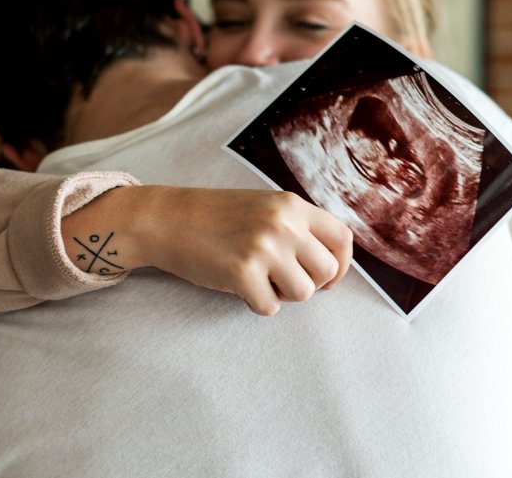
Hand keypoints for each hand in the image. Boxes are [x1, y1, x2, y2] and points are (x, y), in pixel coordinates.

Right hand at [63, 185, 352, 315]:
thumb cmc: (216, 216)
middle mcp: (283, 223)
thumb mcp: (264, 207)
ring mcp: (263, 247)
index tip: (326, 277)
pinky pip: (270, 306)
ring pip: (303, 293)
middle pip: (326, 271)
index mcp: (292, 205)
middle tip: (282, 279)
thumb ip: (296, 226)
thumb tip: (330, 265)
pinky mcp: (242, 272)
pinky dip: (256, 303)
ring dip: (283, 294)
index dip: (341, 264)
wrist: (168, 219)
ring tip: (259, 279)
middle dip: (309, 283)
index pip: (343, 238)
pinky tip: (239, 286)